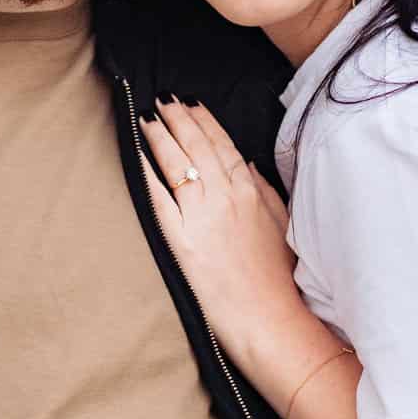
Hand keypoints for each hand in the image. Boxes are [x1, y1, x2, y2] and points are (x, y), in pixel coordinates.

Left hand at [139, 99, 304, 360]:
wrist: (269, 318)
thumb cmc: (279, 278)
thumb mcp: (282, 225)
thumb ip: (264, 190)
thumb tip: (248, 162)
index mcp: (250, 192)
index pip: (224, 145)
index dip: (204, 120)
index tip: (190, 104)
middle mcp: (226, 198)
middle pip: (199, 146)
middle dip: (179, 118)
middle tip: (162, 100)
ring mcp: (203, 218)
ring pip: (179, 164)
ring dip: (161, 137)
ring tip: (148, 118)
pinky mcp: (183, 241)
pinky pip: (159, 199)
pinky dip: (146, 173)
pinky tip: (135, 155)